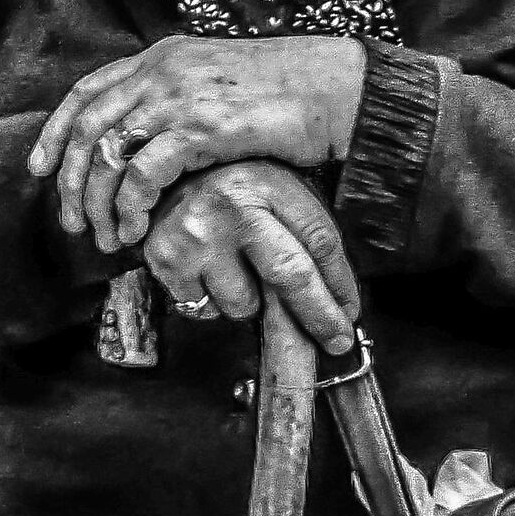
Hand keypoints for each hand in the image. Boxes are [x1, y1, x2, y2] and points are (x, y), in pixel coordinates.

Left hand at [26, 36, 366, 247]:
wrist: (336, 89)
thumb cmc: (285, 96)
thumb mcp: (216, 85)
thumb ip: (176, 102)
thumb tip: (146, 142)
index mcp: (160, 58)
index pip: (85, 93)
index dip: (55, 133)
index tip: (40, 169)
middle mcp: (161, 71)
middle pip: (88, 128)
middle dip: (69, 181)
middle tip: (72, 224)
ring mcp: (179, 97)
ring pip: (109, 154)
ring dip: (99, 203)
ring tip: (107, 238)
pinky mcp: (203, 128)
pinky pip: (144, 173)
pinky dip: (133, 206)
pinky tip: (140, 230)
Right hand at [142, 160, 360, 353]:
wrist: (165, 174)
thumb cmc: (231, 189)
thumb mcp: (278, 195)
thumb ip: (309, 240)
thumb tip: (341, 304)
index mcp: (266, 184)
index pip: (318, 241)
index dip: (340, 286)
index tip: (349, 317)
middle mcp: (230, 206)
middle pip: (289, 276)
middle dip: (319, 317)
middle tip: (335, 341)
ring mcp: (195, 235)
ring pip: (242, 304)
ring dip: (247, 301)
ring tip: (235, 269)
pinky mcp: (165, 259)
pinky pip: (204, 308)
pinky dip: (210, 300)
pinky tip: (207, 270)